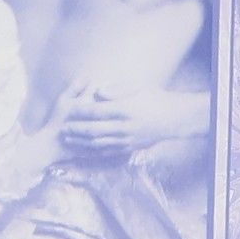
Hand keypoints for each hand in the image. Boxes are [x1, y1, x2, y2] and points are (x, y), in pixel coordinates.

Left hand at [59, 81, 205, 153]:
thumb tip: (98, 92)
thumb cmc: (156, 99)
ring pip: (100, 143)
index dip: (81, 113)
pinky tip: (86, 149)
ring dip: (82, 142)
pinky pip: (109, 151)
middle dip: (77, 130)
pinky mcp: (130, 147)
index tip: (70, 111)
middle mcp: (125, 126)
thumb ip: (116, 90)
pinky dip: (95, 151)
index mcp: (125, 110)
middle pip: (95, 130)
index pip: (97, 111)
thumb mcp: (139, 88)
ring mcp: (128, 139)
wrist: (175, 119)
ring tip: (70, 139)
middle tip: (64, 129)